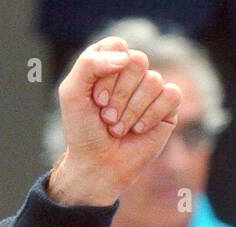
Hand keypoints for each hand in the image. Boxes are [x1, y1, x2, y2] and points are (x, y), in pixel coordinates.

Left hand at [48, 36, 182, 205]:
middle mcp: (131, 72)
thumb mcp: (72, 95)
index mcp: (107, 63)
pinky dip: (151, 115)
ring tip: (117, 128)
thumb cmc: (83, 130)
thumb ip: (88, 65)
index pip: (115, 46)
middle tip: (105, 117)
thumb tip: (124, 57)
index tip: (95, 99)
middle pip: (137, 61)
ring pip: (153, 80)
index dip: (105, 72)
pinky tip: (137, 130)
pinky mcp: (168, 104)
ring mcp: (151, 87)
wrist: (97, 164)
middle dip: (118, 95)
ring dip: (130, 111)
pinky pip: (171, 95)